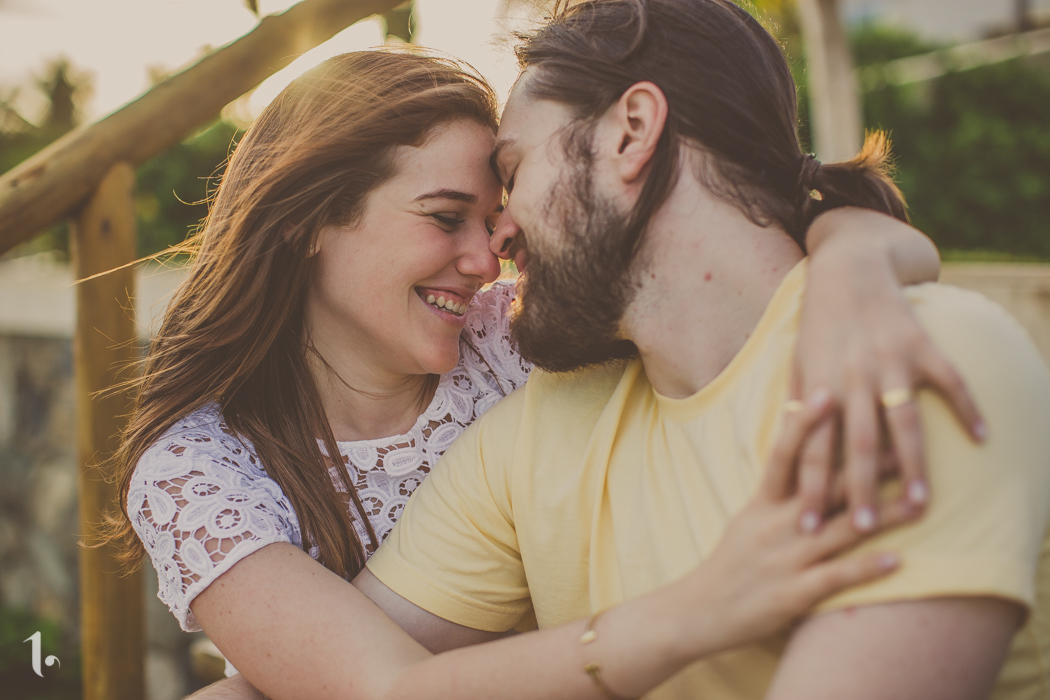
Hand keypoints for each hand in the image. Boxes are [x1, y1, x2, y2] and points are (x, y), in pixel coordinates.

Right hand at [677, 390, 914, 655]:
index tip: (827, 390)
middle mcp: (775, 525)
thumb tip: (801, 455)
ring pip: (840, 530)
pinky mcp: (792, 594)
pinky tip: (898, 561)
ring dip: (882, 515)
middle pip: (825, 486)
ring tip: (920, 502)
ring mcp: (785, 559)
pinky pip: (835, 577)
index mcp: (762, 503)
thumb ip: (777, 491)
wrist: (698, 612)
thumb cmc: (730, 563)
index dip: (804, 422)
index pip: (784, 453)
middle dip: (867, 463)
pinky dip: (867, 568)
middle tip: (905, 440)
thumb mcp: (747, 518)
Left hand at [793, 225, 985, 533]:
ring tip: (920, 505)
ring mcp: (890, 361)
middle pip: (857, 443)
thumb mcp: (800, 363)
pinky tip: (982, 438)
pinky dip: (968, 406)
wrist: (848, 268)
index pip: (812, 448)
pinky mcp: (922, 344)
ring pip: (903, 421)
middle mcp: (854, 377)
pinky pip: (949, 380)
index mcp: (820, 386)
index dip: (809, 488)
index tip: (808, 528)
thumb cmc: (819, 324)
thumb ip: (799, 406)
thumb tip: (788, 451)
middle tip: (861, 529)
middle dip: (859, 488)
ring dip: (913, 465)